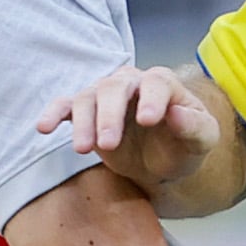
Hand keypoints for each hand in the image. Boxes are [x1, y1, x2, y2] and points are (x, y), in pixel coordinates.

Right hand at [43, 64, 222, 194]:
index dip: (151, 99)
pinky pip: (65, 106)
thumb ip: (195, 126)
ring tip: (83, 150)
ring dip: (83, 122)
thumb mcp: (202, 141)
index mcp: (163, 84)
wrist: (161, 163)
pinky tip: (43, 127)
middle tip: (108, 144)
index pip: (156, 83)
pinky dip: (53, 113)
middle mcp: (131, 83)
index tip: (148, 121)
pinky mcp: (86, 112)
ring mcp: (105, 95)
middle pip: (115, 88)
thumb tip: (176, 113)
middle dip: (109, 115)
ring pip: (88, 98)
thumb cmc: (183, 147)